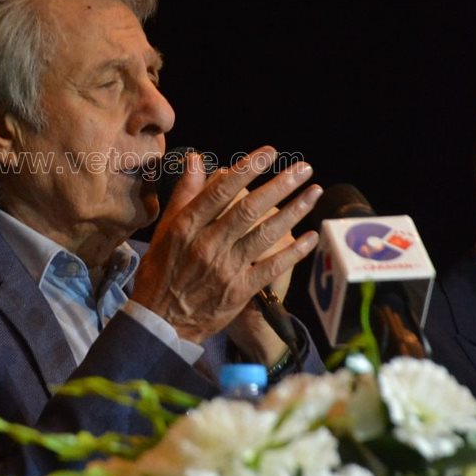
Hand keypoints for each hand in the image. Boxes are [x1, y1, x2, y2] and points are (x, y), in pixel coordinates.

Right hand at [131, 146, 322, 343]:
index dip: (247, 169)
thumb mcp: (165, 230)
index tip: (269, 153)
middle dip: (279, 186)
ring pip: (265, 234)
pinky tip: (311, 236)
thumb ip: (184, 194)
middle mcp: (208, 244)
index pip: (220, 191)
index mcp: (187, 226)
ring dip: (294, 211)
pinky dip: (294, 251)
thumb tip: (197, 160)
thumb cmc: (161, 271)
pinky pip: (272, 267)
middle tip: (303, 169)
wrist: (162, 322)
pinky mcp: (241, 290)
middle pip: (249, 209)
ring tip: (314, 193)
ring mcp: (226, 268)